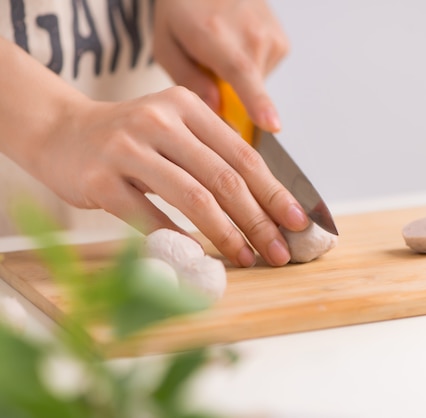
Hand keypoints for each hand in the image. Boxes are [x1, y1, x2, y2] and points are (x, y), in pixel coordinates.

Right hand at [35, 87, 308, 266]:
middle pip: (224, 177)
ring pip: (193, 196)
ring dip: (226, 233)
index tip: (297, 221)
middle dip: (258, 219)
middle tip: (278, 251)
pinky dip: (176, 239)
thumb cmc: (130, 140)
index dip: (274, 191)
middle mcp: (160, 120)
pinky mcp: (100, 178)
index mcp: (187, 106)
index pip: (243, 154)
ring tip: (246, 257)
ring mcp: (127, 148)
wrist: (60, 132)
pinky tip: (196, 257)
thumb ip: (214, 154)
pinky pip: (147, 215)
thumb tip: (268, 204)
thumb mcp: (174, 130)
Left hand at [152, 0, 288, 131]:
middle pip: (247, 91)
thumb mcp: (167, 44)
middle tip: (208, 66)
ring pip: (257, 84)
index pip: (242, 73)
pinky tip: (238, 45)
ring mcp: (271, 37)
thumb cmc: (184, 8)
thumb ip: (189, 81)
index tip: (272, 125)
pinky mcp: (283, 43)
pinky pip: (266, 72)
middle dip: (228, 93)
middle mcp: (250, 34)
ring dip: (239, 79)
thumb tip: (216, 110)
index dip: (258, 103)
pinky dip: (251, 67)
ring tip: (223, 49)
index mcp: (216, 34)